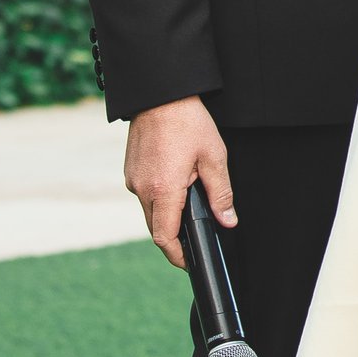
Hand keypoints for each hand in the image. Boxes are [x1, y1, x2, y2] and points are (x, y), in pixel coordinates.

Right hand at [124, 96, 233, 270]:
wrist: (160, 95)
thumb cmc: (188, 122)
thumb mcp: (213, 157)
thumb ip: (221, 194)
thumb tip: (228, 220)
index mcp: (163, 189)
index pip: (165, 237)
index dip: (176, 255)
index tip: (188, 262)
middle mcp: (142, 188)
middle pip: (155, 228)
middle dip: (174, 237)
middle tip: (193, 238)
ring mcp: (132, 179)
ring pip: (148, 212)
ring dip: (166, 215)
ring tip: (187, 203)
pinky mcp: (129, 171)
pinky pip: (143, 194)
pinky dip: (158, 199)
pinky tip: (174, 185)